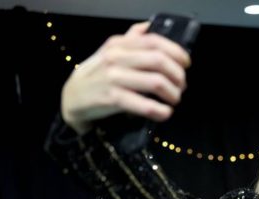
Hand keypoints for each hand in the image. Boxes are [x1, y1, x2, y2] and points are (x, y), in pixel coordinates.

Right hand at [61, 22, 190, 133]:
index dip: (177, 52)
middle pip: (159, 61)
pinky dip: (161, 111)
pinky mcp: (113, 99)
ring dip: (173, 94)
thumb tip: (149, 26)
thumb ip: (131, 39)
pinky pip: (145, 105)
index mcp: (120, 44)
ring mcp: (114, 78)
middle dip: (178, 75)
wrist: (72, 97)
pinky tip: (164, 113)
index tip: (186, 64)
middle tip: (181, 86)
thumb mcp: (111, 51)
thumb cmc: (98, 74)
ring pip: (156, 82)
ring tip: (174, 100)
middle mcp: (117, 58)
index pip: (155, 41)